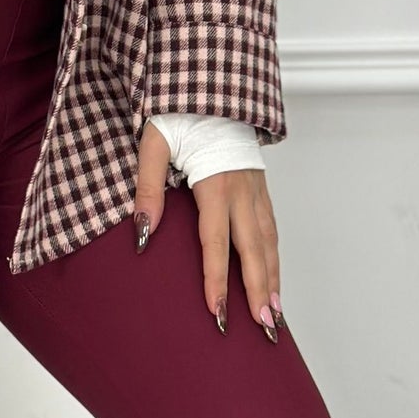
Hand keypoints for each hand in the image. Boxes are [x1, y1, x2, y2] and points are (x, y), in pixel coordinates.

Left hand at [133, 120, 283, 341]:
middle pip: (253, 251)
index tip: (216, 312)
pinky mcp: (261, 186)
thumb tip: (142, 231)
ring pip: (268, 243)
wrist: (213, 88)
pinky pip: (272, 228)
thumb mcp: (154, 144)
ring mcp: (255, 190)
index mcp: (214, 184)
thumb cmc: (179, 115)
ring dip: (273, 279)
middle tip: (264, 329)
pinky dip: (276, 257)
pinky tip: (275, 276)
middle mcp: (242, 192)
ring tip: (275, 315)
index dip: (217, 280)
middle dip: (258, 292)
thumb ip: (148, 187)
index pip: (215, 243)